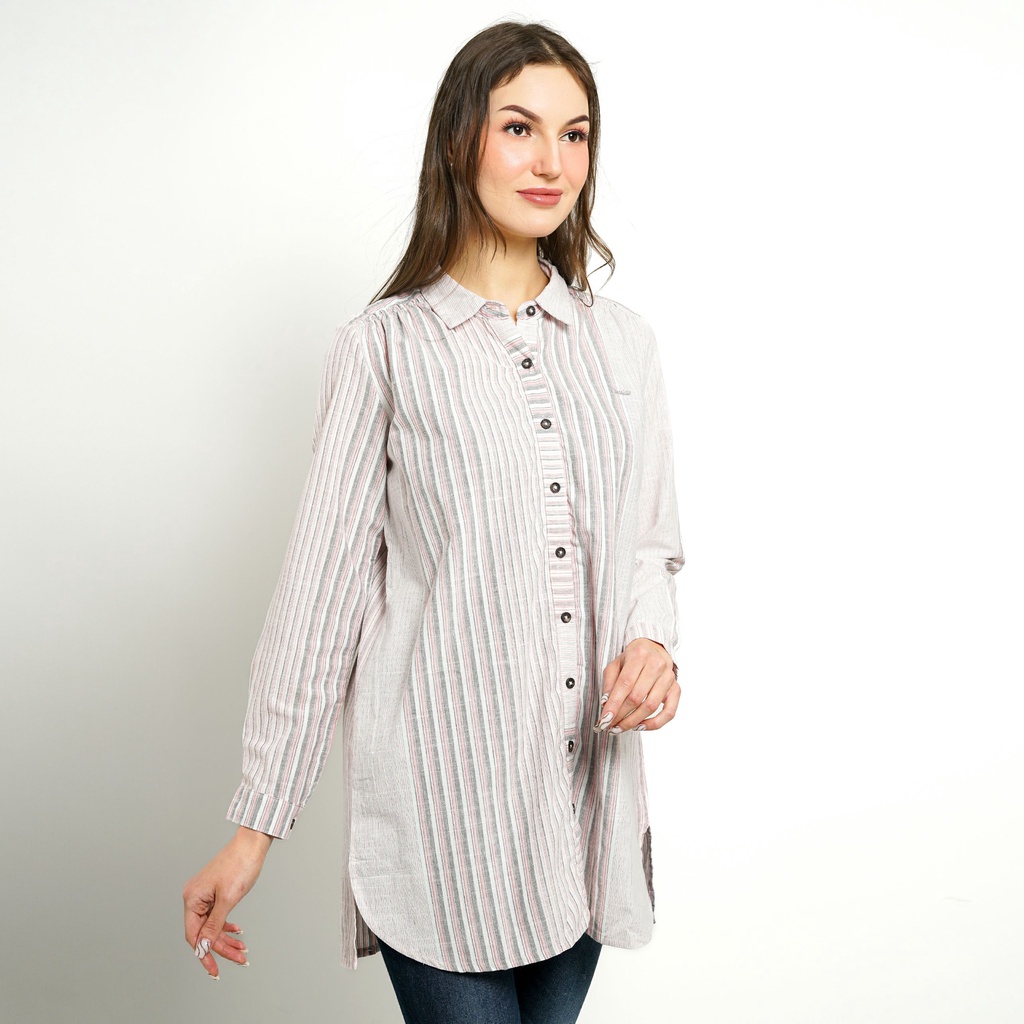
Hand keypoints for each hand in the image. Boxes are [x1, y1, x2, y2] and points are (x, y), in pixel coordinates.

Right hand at [183, 826, 272, 977]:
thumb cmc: (240, 864)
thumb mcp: (228, 899)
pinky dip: (226, 925)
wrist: (252, 842)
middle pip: (204, 932)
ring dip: (226, 938)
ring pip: (212, 925)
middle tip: (240, 959)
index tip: (214, 970)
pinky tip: (237, 932)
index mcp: (192, 898)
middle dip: (222, 948)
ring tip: (243, 949)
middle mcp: (194, 897)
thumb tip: (202, 947)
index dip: (204, 955)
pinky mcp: (214, 891)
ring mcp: (204, 894)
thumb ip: (214, 925)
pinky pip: (216, 915)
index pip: (194, 936)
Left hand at [595, 638, 679, 733]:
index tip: (604, 719)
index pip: (625, 684)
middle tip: (610, 726)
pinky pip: (669, 712)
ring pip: (651, 706)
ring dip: (633, 721)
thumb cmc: (632, 659)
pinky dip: (654, 724)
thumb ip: (609, 682)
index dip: (614, 704)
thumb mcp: (615, 664)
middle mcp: (656, 665)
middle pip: (637, 697)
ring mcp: (668, 678)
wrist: (654, 650)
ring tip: (620, 728)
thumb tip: (606, 704)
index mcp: (639, 655)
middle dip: (621, 715)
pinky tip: (640, 727)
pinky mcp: (676, 689)